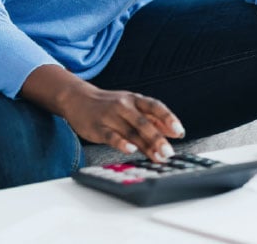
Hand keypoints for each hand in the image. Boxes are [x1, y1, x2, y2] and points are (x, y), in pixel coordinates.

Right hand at [60, 83, 185, 160]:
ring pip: (130, 131)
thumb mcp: (131, 105)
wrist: (77, 98)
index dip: (168, 118)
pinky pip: (111, 136)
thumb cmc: (110, 105)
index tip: (179, 132)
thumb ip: (151, 118)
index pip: (155, 107)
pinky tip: (131, 150)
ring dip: (146, 146)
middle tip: (169, 152)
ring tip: (158, 157)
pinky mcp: (98, 127)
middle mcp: (124, 106)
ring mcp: (110, 116)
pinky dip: (121, 143)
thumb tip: (173, 132)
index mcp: (135, 99)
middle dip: (158, 138)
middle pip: (144, 122)